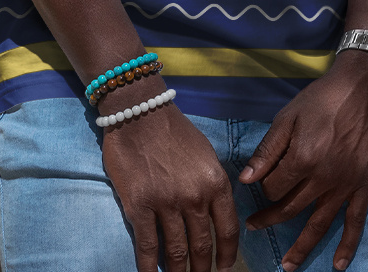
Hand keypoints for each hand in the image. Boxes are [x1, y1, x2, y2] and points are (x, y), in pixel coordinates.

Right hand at [101, 89, 238, 271]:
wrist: (140, 112)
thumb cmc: (174, 131)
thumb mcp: (205, 153)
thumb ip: (213, 183)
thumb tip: (218, 211)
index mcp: (215, 182)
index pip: (228, 229)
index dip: (227, 256)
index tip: (224, 270)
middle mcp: (195, 196)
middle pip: (203, 246)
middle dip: (203, 270)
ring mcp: (167, 203)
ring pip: (177, 252)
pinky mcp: (140, 206)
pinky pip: (147, 247)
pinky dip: (149, 268)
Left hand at [239, 51, 367, 270]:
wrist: (364, 88)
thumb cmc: (322, 98)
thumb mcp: (289, 116)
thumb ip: (268, 150)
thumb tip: (245, 179)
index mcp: (302, 159)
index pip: (273, 188)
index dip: (262, 188)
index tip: (259, 183)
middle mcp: (323, 178)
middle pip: (291, 208)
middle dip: (269, 219)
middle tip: (254, 227)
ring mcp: (345, 185)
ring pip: (319, 224)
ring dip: (302, 246)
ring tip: (288, 267)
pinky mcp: (364, 185)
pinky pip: (355, 221)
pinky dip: (347, 246)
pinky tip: (337, 265)